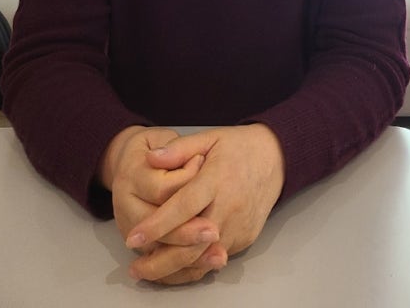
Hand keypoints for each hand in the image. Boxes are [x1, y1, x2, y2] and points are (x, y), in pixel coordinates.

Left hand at [124, 124, 285, 284]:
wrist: (276, 158)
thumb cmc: (238, 147)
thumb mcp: (209, 138)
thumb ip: (179, 149)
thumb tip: (151, 159)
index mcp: (217, 179)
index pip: (184, 207)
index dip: (158, 225)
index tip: (134, 238)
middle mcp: (229, 206)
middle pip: (193, 244)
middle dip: (161, 262)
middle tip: (135, 268)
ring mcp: (239, 226)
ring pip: (203, 258)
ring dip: (174, 270)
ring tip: (147, 271)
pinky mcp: (245, 238)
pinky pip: (215, 258)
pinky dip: (194, 265)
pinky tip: (173, 265)